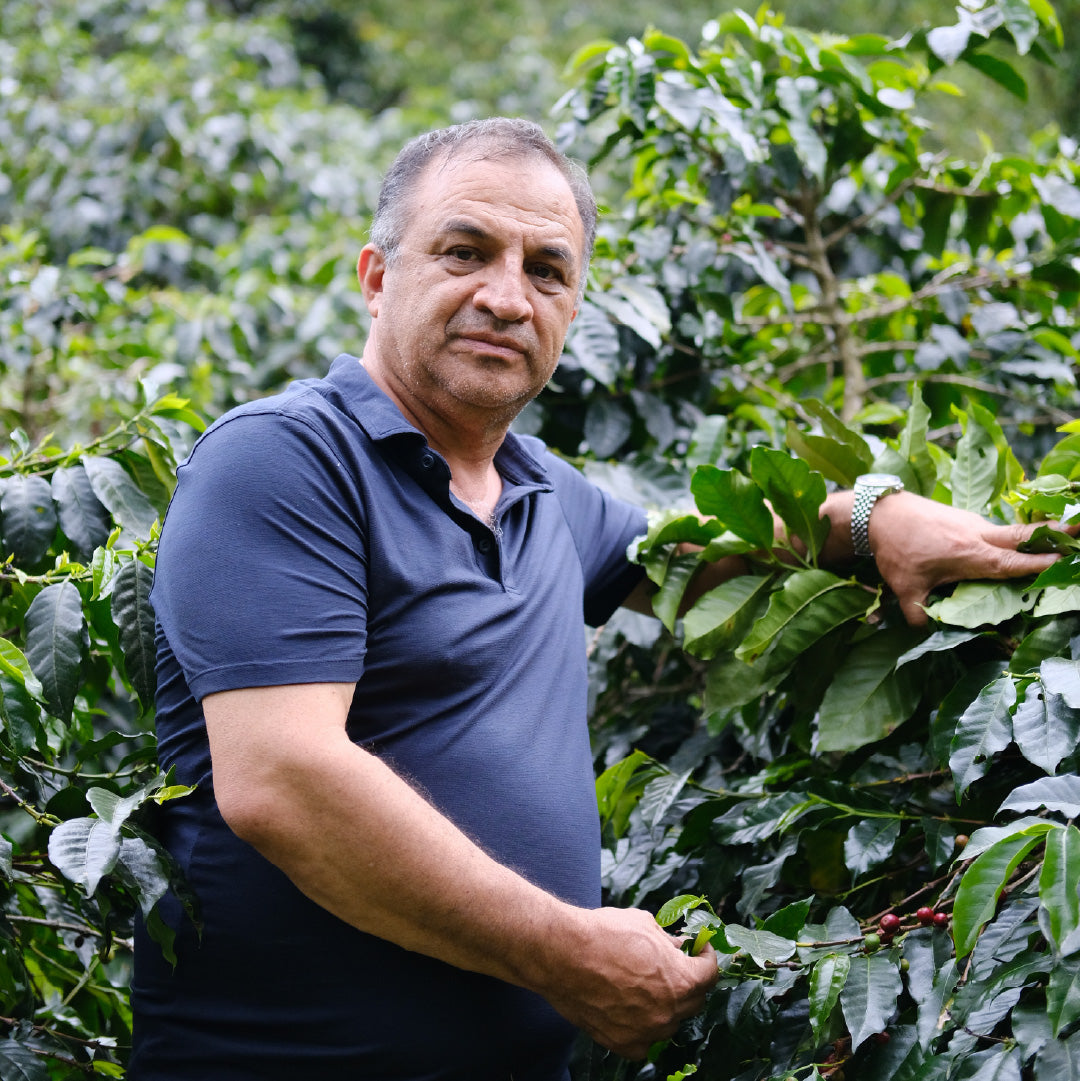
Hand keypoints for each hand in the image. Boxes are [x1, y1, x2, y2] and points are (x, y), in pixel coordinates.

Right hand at [539, 906, 717, 1059]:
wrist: (563, 954)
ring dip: (666, 1006)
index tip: (699, 949)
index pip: (709, 974)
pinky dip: (643, 1027)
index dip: (707, 957)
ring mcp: (646, 1031)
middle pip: (694, 1001)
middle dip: (689, 981)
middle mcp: (668, 1011)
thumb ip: (667, 941)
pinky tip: (632, 1009)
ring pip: (669, 1023)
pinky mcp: (623, 1043)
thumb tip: (678, 947)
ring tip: (647, 987)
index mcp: (681, 980)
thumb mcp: (644, 924)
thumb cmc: (604, 934)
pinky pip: (644, 1042)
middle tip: (676, 966)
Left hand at [868, 491, 1065, 625]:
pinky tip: (1022, 542)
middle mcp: (979, 536)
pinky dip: (1014, 535)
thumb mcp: (904, 588)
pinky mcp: (966, 518)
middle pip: (1025, 536)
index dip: (1042, 565)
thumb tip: (928, 634)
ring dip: (1038, 535)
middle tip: (1080, 529)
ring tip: (1065, 536)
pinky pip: (997, 529)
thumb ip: (919, 615)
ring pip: (1013, 531)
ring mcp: (974, 523)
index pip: (1014, 563)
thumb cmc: (894, 550)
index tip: (1068, 563)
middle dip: (1056, 535)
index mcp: (970, 555)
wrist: (879, 511)